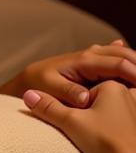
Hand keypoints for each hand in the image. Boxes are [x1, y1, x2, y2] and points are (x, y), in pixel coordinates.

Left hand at [0, 40, 135, 106]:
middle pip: (124, 54)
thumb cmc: (38, 85)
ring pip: (121, 53)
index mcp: (84, 60)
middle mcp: (90, 54)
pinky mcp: (92, 61)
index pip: (118, 64)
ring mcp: (92, 56)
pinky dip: (126, 57)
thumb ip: (68, 92)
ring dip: (135, 61)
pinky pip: (114, 55)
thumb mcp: (50, 89)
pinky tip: (132, 58)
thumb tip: (86, 98)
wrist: (28, 78)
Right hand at [23, 81, 135, 152]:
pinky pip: (126, 124)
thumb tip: (27, 94)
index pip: (85, 94)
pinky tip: (118, 145)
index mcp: (112, 87)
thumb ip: (47, 107)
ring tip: (106, 140)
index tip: (81, 125)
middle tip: (94, 134)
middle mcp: (130, 95)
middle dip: (93, 116)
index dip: (77, 111)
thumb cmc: (104, 141)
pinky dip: (121, 132)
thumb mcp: (69, 122)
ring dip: (107, 124)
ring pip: (114, 113)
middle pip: (100, 102)